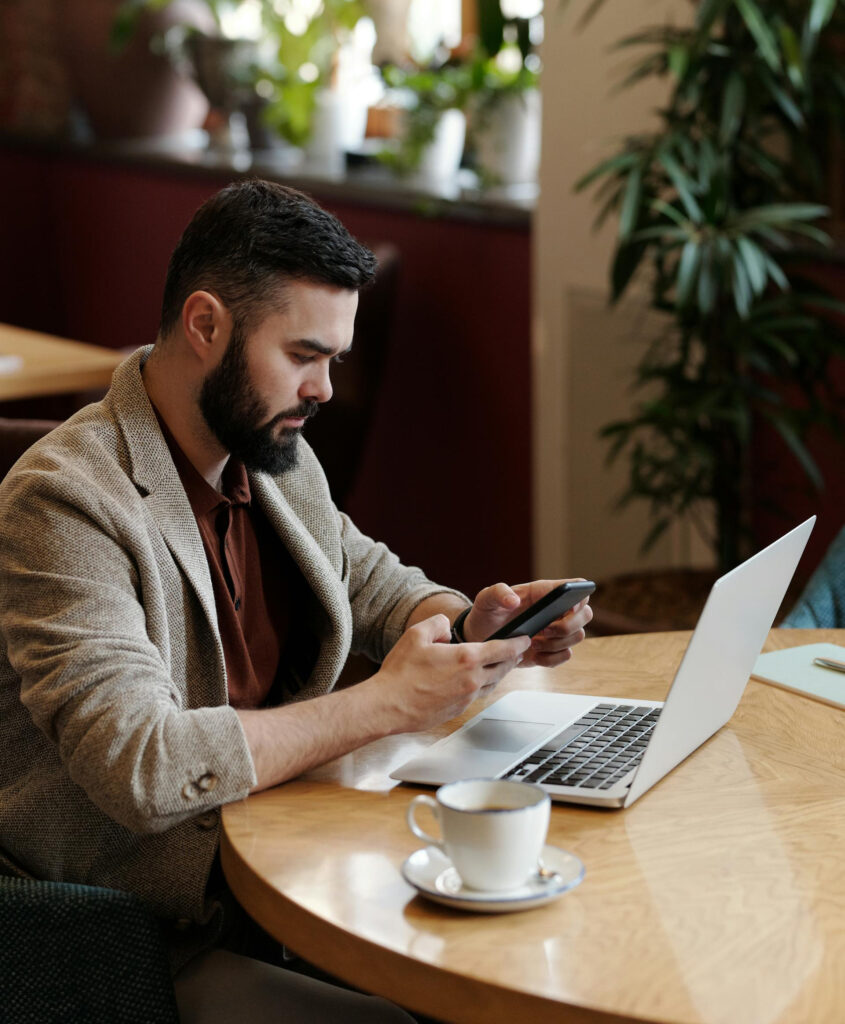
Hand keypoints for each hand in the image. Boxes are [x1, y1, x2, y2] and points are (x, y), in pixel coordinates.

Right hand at [372, 614, 530, 733]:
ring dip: (499, 674)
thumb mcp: (416, 635)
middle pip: (503, 668)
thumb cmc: (400, 673)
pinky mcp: (458, 710)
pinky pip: (478, 696)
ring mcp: (466, 698)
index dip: (517, 644)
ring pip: (492, 684)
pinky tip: (476, 682)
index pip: (502, 649)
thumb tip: (446, 626)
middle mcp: (472, 680)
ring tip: (499, 666)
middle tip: (516, 652)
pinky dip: (483, 686)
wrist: (389, 706)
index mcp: (466, 658)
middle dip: (512, 659)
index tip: (525, 640)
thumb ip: (437, 624)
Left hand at [463, 580, 592, 667]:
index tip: (569, 607)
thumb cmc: (487, 613)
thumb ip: (498, 593)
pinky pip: (565, 655)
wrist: (481, 638)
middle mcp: (555, 611)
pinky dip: (552, 658)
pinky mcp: (550, 650)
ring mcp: (555, 631)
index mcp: (543, 592)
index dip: (580, 595)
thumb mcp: (486, 598)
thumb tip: (513, 600)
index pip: (574, 586)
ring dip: (558, 643)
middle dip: (569, 625)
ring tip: (534, 643)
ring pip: (578, 636)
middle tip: (545, 630)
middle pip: (585, 614)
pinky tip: (534, 655)